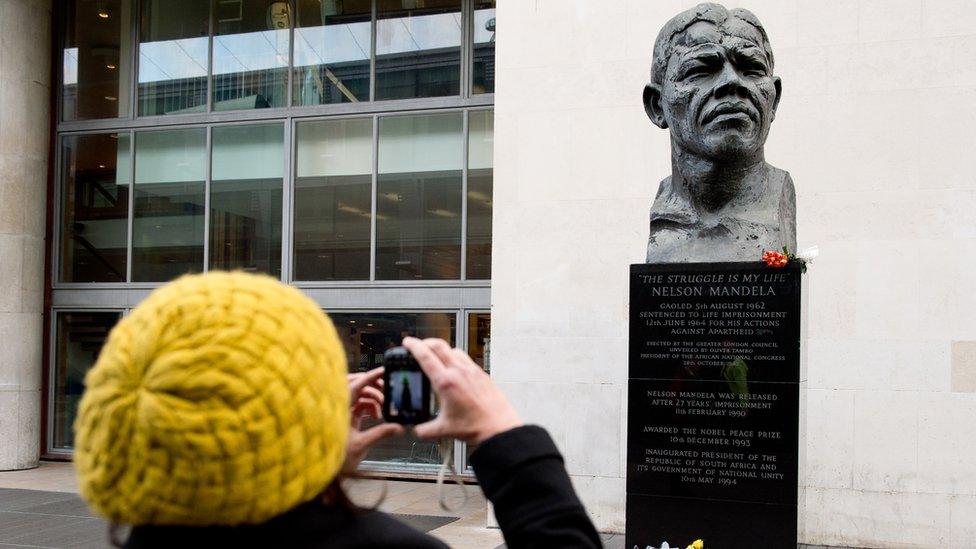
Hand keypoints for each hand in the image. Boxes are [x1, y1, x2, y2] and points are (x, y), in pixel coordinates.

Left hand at [342, 368, 403, 473]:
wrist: (322, 470)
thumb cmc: (334, 457)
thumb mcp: (361, 445)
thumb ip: (380, 434)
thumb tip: (399, 428)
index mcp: (339, 407)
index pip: (356, 386)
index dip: (371, 377)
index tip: (384, 370)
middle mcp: (339, 405)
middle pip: (357, 385)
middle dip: (374, 387)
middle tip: (388, 390)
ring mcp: (342, 410)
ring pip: (360, 395)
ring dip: (374, 400)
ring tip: (383, 411)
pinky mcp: (346, 416)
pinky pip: (360, 404)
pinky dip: (370, 407)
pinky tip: (377, 417)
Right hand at [402, 337, 522, 444]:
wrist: (498, 428)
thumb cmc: (476, 427)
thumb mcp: (444, 430)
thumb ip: (425, 430)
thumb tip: (417, 430)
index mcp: (446, 382)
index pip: (426, 356)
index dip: (414, 346)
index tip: (407, 342)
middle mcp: (459, 372)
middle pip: (439, 345)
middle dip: (426, 342)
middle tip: (419, 345)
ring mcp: (472, 371)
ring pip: (454, 350)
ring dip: (442, 349)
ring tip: (437, 357)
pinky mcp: (482, 374)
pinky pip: (466, 359)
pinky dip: (456, 358)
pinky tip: (455, 370)